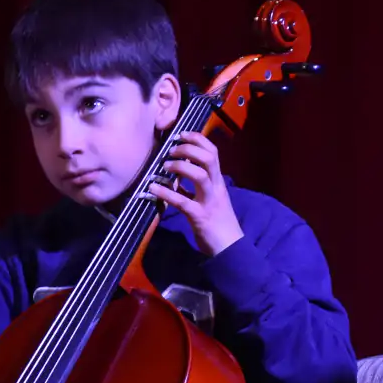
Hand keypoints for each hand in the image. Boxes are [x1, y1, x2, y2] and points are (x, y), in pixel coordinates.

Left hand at [150, 132, 243, 255]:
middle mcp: (216, 187)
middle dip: (188, 149)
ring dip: (180, 166)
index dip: (198, 139)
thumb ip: (197, 186)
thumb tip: (176, 175)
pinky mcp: (200, 216)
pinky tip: (152, 187)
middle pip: (208, 158)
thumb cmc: (218, 223)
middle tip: (171, 150)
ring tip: (165, 165)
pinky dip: (165, 193)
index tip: (181, 134)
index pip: (213, 152)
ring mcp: (209, 201)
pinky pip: (182, 201)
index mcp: (219, 182)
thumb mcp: (210, 199)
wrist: (230, 248)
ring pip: (199, 175)